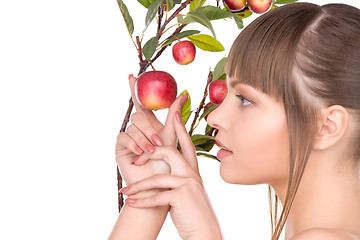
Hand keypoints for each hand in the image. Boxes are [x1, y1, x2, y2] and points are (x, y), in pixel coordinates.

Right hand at [115, 74, 187, 185]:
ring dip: (144, 139)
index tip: (131, 76)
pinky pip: (124, 137)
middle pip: (139, 115)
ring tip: (152, 152)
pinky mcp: (121, 148)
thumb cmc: (167, 163)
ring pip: (133, 126)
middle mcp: (138, 129)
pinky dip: (134, 144)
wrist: (158, 184)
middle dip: (149, 128)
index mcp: (150, 124)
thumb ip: (173, 115)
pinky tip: (140, 153)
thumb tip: (182, 94)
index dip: (135, 89)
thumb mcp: (172, 136)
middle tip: (158, 142)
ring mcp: (128, 138)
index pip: (141, 103)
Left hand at [120, 111, 221, 239]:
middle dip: (150, 152)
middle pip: (170, 151)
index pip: (187, 145)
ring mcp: (188, 183)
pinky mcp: (182, 196)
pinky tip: (131, 204)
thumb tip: (167, 179)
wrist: (205, 233)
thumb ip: (179, 182)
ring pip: (157, 177)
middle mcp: (192, 174)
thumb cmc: (193, 215)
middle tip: (135, 161)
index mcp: (194, 171)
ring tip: (125, 193)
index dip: (180, 129)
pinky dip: (142, 200)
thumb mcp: (188, 193)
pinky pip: (156, 195)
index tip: (174, 115)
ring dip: (138, 186)